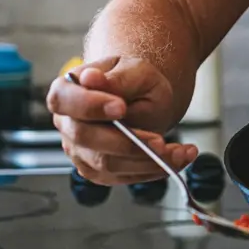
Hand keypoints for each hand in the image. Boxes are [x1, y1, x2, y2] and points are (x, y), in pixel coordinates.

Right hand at [47, 56, 197, 185]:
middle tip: (160, 141)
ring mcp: (82, 152)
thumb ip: (118, 79)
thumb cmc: (135, 80)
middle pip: (87, 139)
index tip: (120, 108)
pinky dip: (156, 169)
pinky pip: (126, 177)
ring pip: (109, 164)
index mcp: (67, 92)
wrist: (145, 96)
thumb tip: (91, 78)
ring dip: (150, 161)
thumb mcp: (135, 70)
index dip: (90, 106)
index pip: (65, 100)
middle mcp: (68, 125)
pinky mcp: (100, 171)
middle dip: (127, 143)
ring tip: (182, 151)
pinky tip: (179, 157)